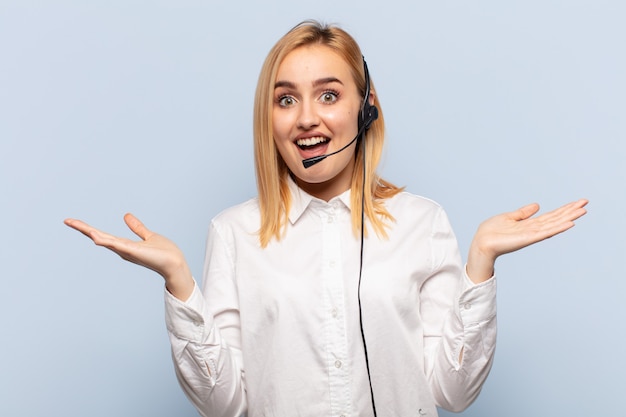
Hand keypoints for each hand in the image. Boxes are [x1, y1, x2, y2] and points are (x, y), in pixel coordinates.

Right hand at [64, 213, 193, 299]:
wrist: (175, 263)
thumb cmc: (164, 253)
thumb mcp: (148, 236)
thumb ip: (137, 227)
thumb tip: (126, 215)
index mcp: (124, 245)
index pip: (103, 235)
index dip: (88, 228)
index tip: (72, 221)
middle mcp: (122, 249)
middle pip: (99, 237)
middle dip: (83, 229)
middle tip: (67, 220)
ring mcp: (127, 251)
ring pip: (105, 240)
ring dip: (91, 233)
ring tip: (75, 224)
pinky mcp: (135, 251)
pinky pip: (118, 245)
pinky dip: (107, 241)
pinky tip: (96, 237)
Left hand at [466, 199, 587, 282]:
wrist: (481, 242)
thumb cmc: (491, 231)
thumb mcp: (509, 217)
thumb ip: (523, 213)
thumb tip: (537, 205)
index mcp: (529, 224)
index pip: (550, 215)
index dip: (564, 209)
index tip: (577, 202)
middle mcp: (533, 229)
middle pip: (556, 219)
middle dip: (570, 211)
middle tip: (586, 203)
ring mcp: (532, 234)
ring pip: (554, 224)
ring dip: (569, 217)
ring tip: (583, 211)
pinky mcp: (528, 238)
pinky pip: (546, 232)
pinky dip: (558, 228)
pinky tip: (569, 223)